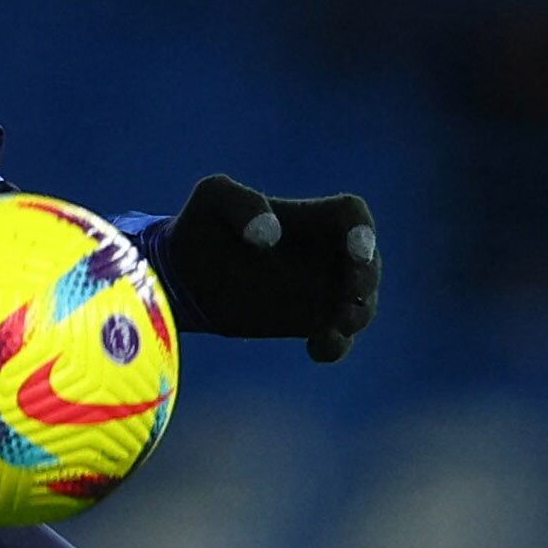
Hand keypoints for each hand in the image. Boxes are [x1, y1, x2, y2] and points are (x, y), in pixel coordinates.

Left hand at [159, 174, 380, 362]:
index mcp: (309, 217)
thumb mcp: (212, 199)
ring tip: (335, 329)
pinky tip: (317, 348)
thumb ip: (240, 203)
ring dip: (356, 316)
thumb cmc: (199, 226)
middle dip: (365, 280)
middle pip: (367, 263)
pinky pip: (336, 336)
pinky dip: (337, 345)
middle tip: (350, 298)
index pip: (352, 216)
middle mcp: (324, 252)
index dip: (362, 231)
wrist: (180, 277)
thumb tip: (270, 235)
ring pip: (359, 303)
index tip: (357, 251)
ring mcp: (319, 289)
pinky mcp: (307, 322)